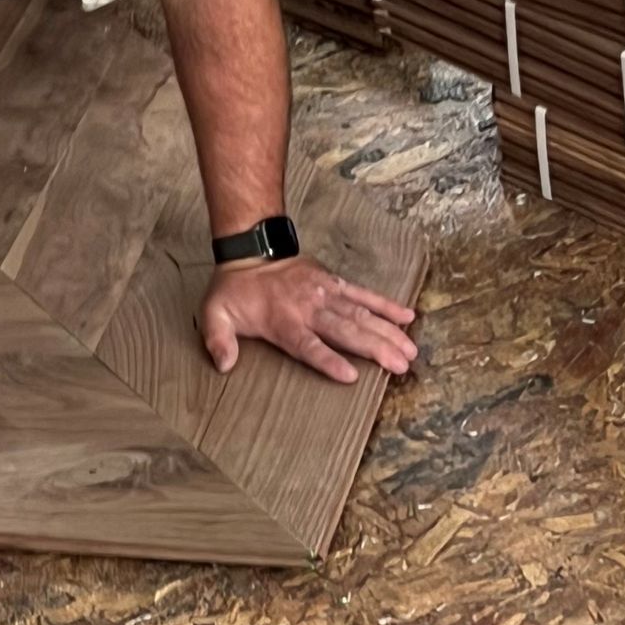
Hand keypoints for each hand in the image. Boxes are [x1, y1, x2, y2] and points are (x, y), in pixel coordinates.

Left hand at [200, 256, 416, 385]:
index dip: (329, 360)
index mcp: (284, 322)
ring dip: (387, 332)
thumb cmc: (235, 290)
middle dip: (375, 348)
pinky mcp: (334, 283)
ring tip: (410, 350)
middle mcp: (310, 309)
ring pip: (362, 314)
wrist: (250, 250)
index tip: (351, 375)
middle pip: (346, 331)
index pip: (310, 346)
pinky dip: (385, 305)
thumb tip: (224, 365)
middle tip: (400, 366)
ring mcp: (325, 294)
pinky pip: (364, 294)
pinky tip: (407, 317)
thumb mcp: (215, 315)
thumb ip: (218, 340)